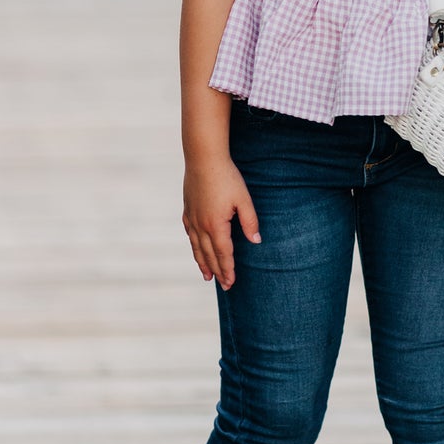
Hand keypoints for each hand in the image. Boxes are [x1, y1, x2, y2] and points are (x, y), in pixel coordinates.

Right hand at [182, 158, 260, 289]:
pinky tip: (196, 249)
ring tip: (207, 276)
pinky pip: (189, 234)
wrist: (203, 158)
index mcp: (216, 225)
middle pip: (209, 254)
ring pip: (197, 247)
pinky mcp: (187, 210)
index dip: (228, 269)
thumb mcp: (243, 200)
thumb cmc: (227, 177)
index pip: (223, 253)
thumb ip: (250, 222)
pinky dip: (194, 246)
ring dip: (203, 263)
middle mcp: (201, 225)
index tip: (231, 282)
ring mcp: (192, 218)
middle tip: (224, 285)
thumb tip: (256, 241)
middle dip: (218, 271)